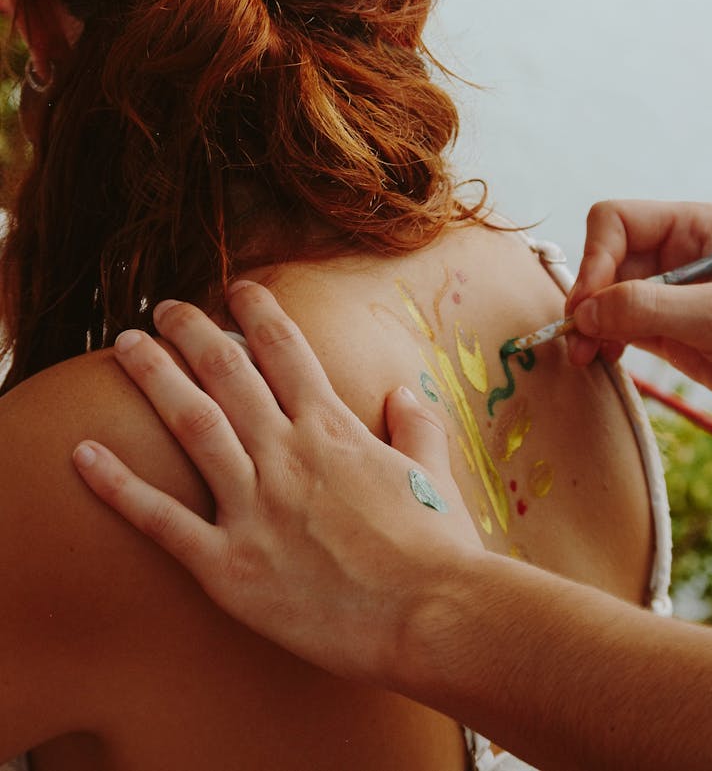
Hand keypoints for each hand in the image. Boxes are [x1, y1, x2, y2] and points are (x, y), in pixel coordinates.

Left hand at [72, 283, 481, 683]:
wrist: (431, 616)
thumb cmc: (437, 549)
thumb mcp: (433, 473)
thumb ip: (417, 426)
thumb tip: (403, 394)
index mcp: (332, 429)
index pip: (285, 349)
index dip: (257, 310)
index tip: (236, 287)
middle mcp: (286, 453)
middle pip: (227, 371)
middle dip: (192, 330)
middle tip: (165, 307)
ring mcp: (254, 506)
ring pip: (191, 423)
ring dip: (154, 377)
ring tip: (124, 345)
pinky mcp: (229, 566)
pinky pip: (161, 520)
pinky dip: (118, 487)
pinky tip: (83, 454)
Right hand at [566, 200, 711, 409]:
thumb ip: (649, 308)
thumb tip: (584, 313)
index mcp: (692, 227)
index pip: (616, 222)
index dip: (596, 258)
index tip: (589, 304)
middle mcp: (674, 252)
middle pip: (605, 260)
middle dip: (588, 297)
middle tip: (577, 338)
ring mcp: (667, 292)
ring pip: (604, 295)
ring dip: (589, 323)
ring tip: (585, 356)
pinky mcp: (664, 328)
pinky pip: (617, 324)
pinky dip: (603, 339)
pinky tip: (604, 358)